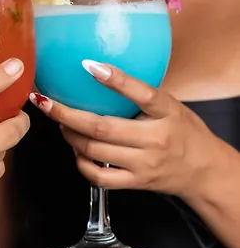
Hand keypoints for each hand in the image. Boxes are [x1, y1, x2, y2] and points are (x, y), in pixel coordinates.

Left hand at [30, 60, 226, 196]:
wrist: (202, 170)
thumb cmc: (183, 132)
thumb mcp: (169, 106)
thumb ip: (140, 96)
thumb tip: (98, 76)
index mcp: (166, 114)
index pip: (141, 93)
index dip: (114, 79)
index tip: (87, 65)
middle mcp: (154, 139)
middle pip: (101, 128)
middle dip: (66, 114)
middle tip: (45, 102)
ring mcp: (142, 164)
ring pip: (94, 151)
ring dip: (70, 136)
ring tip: (60, 123)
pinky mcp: (134, 182)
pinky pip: (98, 177)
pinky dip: (81, 163)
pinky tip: (76, 151)